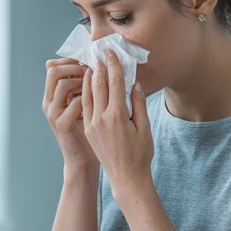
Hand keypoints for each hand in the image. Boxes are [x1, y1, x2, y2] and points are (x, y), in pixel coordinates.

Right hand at [42, 58, 96, 171]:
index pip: (52, 67)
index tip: (87, 61)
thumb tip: (92, 64)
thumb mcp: (81, 106)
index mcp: (52, 96)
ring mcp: (53, 114)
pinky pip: (75, 102)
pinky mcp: (62, 124)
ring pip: (63, 84)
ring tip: (96, 84)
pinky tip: (99, 101)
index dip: (69, 60)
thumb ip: (81, 88)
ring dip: (82, 80)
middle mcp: (49, 103)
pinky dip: (88, 97)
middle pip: (53, 72)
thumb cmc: (87, 131)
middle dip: (74, 66)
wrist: (83, 160)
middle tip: (92, 69)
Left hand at [81, 49, 152, 195]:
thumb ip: (138, 104)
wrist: (126, 178)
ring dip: (89, 77)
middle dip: (100, 66)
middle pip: (99, 84)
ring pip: (88, 94)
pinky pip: (85, 105)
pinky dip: (85, 92)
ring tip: (92, 64)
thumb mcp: (144, 128)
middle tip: (100, 52)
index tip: (112, 52)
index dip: (114, 65)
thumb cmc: (140, 154)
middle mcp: (102, 118)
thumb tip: (134, 83)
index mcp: (118, 116)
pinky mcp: (88, 129)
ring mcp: (92, 124)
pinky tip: (87, 84)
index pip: (115, 83)